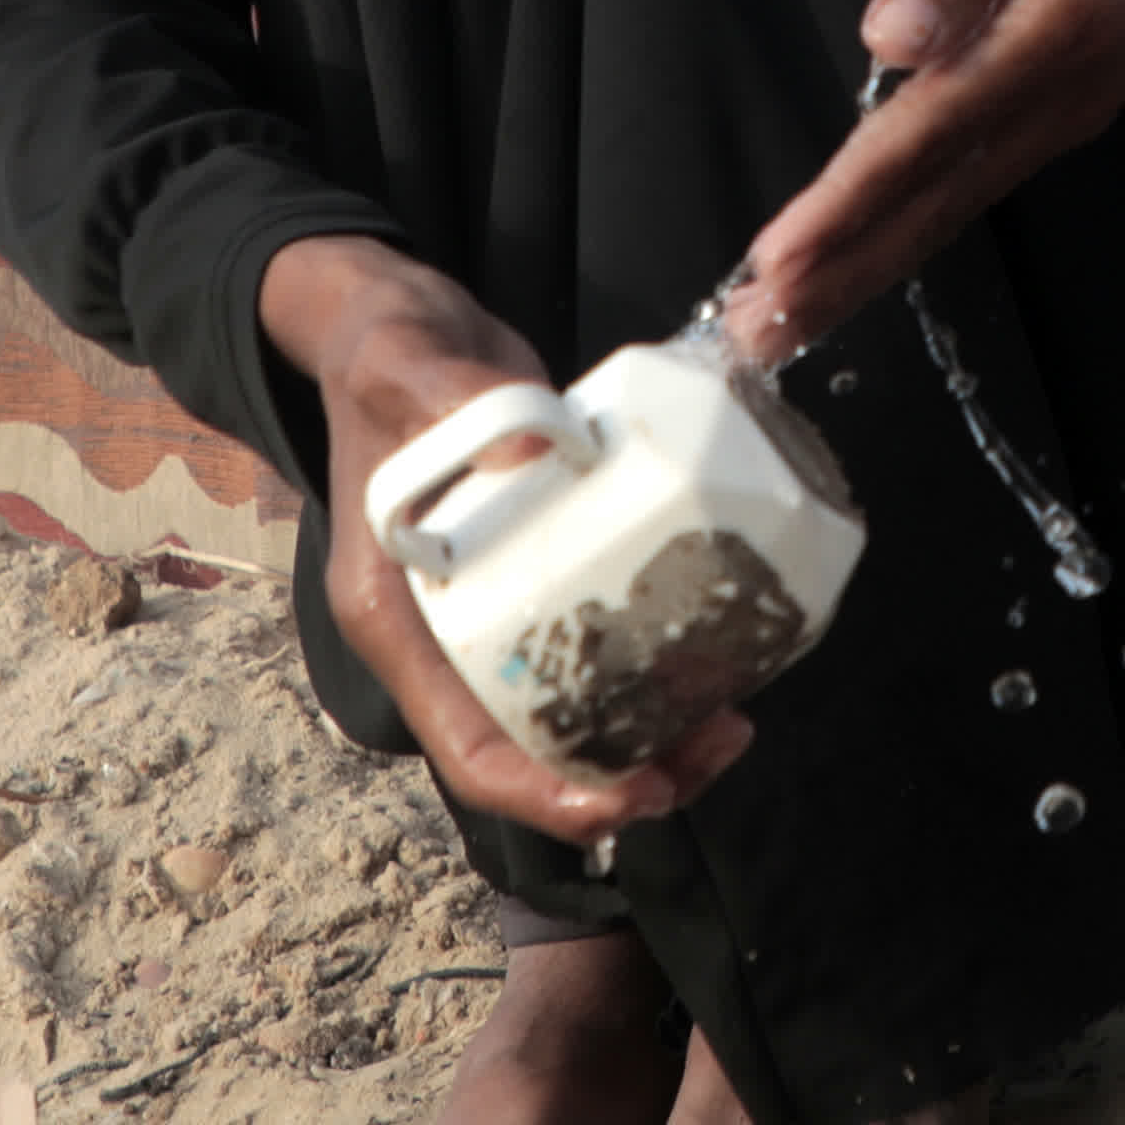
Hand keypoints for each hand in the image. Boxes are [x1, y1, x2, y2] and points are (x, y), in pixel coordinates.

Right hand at [262, 233, 757, 840]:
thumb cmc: (389, 351)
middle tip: (721, 739)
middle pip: (533, 757)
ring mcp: (490, 620)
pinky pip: (596, 659)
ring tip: (734, 717)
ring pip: (573, 722)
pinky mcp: (537, 585)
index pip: (468, 750)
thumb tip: (534, 454)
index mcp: (395, 620)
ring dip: (655, 739)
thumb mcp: (406, 364)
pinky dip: (656, 674)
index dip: (549, 794)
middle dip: (628, 776)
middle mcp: (441, 641)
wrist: (399, 330)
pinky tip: (718, 649)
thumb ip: (457, 400)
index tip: (638, 793)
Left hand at [716, 0, 1124, 365]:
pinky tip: (857, 255)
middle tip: (759, 335)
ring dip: (868, 264)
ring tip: (786, 318)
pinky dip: (907, 225)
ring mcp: (1073, 106)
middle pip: (941, 196)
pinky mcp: (1060, 106)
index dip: (852, 199)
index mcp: (1067, 21)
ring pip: (955, 202)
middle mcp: (1075, 87)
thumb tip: (893, 37)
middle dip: (846, 269)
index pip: (932, 129)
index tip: (782, 256)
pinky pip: (972, 179)